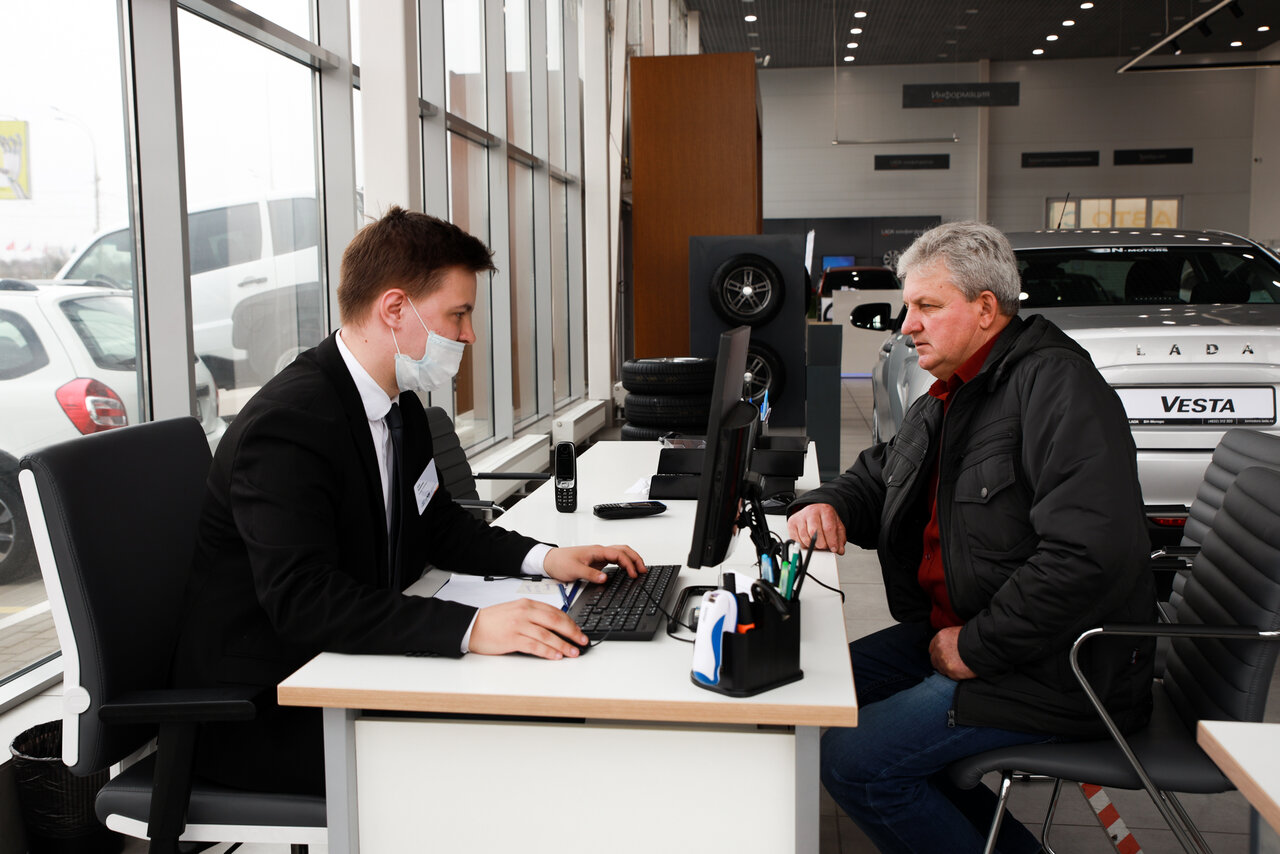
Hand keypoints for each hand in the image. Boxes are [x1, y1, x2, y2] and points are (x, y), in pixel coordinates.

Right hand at [469, 598, 587, 658]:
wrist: (472, 626)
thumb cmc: (494, 620)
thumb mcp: (515, 610)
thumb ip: (533, 615)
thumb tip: (554, 626)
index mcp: (527, 604)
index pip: (555, 612)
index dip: (570, 623)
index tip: (579, 631)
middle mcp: (525, 612)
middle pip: (555, 621)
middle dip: (572, 632)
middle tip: (582, 641)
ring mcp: (519, 625)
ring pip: (547, 635)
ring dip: (562, 645)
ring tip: (572, 652)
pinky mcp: (512, 639)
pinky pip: (535, 646)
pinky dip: (547, 651)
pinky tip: (556, 656)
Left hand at [543, 544, 646, 583]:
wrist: (549, 560)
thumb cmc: (559, 562)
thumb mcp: (574, 570)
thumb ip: (591, 575)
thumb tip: (605, 578)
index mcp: (596, 551)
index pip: (618, 554)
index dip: (629, 564)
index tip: (633, 574)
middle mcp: (599, 551)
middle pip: (623, 550)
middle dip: (636, 559)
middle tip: (643, 570)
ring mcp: (599, 555)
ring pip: (620, 553)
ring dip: (631, 559)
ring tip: (639, 570)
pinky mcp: (597, 561)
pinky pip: (615, 559)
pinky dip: (624, 563)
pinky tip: (626, 570)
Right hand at [786, 503, 846, 554]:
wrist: (814, 510)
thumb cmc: (825, 519)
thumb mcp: (836, 526)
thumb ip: (840, 538)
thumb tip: (839, 550)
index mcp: (825, 510)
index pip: (828, 528)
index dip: (832, 541)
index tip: (834, 549)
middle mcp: (811, 511)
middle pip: (815, 533)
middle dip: (821, 545)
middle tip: (824, 547)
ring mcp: (800, 517)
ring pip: (805, 538)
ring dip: (812, 546)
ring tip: (817, 544)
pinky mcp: (792, 523)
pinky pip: (797, 540)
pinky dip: (803, 545)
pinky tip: (808, 541)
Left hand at [929, 626, 976, 679]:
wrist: (983, 645)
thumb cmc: (974, 637)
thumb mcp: (958, 633)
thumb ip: (949, 640)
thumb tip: (949, 646)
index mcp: (940, 637)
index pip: (932, 649)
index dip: (938, 653)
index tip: (942, 656)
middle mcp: (939, 649)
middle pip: (935, 660)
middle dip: (941, 663)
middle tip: (951, 664)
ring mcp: (944, 661)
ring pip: (942, 670)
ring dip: (949, 670)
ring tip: (959, 667)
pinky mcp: (952, 671)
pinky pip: (951, 676)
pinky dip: (957, 675)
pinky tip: (964, 670)